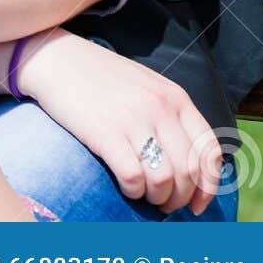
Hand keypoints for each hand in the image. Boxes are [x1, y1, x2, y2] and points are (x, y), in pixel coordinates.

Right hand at [16, 28, 223, 215]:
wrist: (53, 58)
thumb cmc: (98, 76)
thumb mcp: (145, 85)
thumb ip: (169, 115)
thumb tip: (186, 164)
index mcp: (175, 97)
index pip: (209, 151)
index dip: (208, 186)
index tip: (196, 205)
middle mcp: (160, 108)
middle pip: (188, 172)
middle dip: (180, 198)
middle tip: (164, 205)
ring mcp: (133, 120)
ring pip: (164, 179)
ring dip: (158, 198)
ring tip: (145, 197)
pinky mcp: (105, 132)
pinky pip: (133, 177)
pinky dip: (134, 191)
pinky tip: (126, 188)